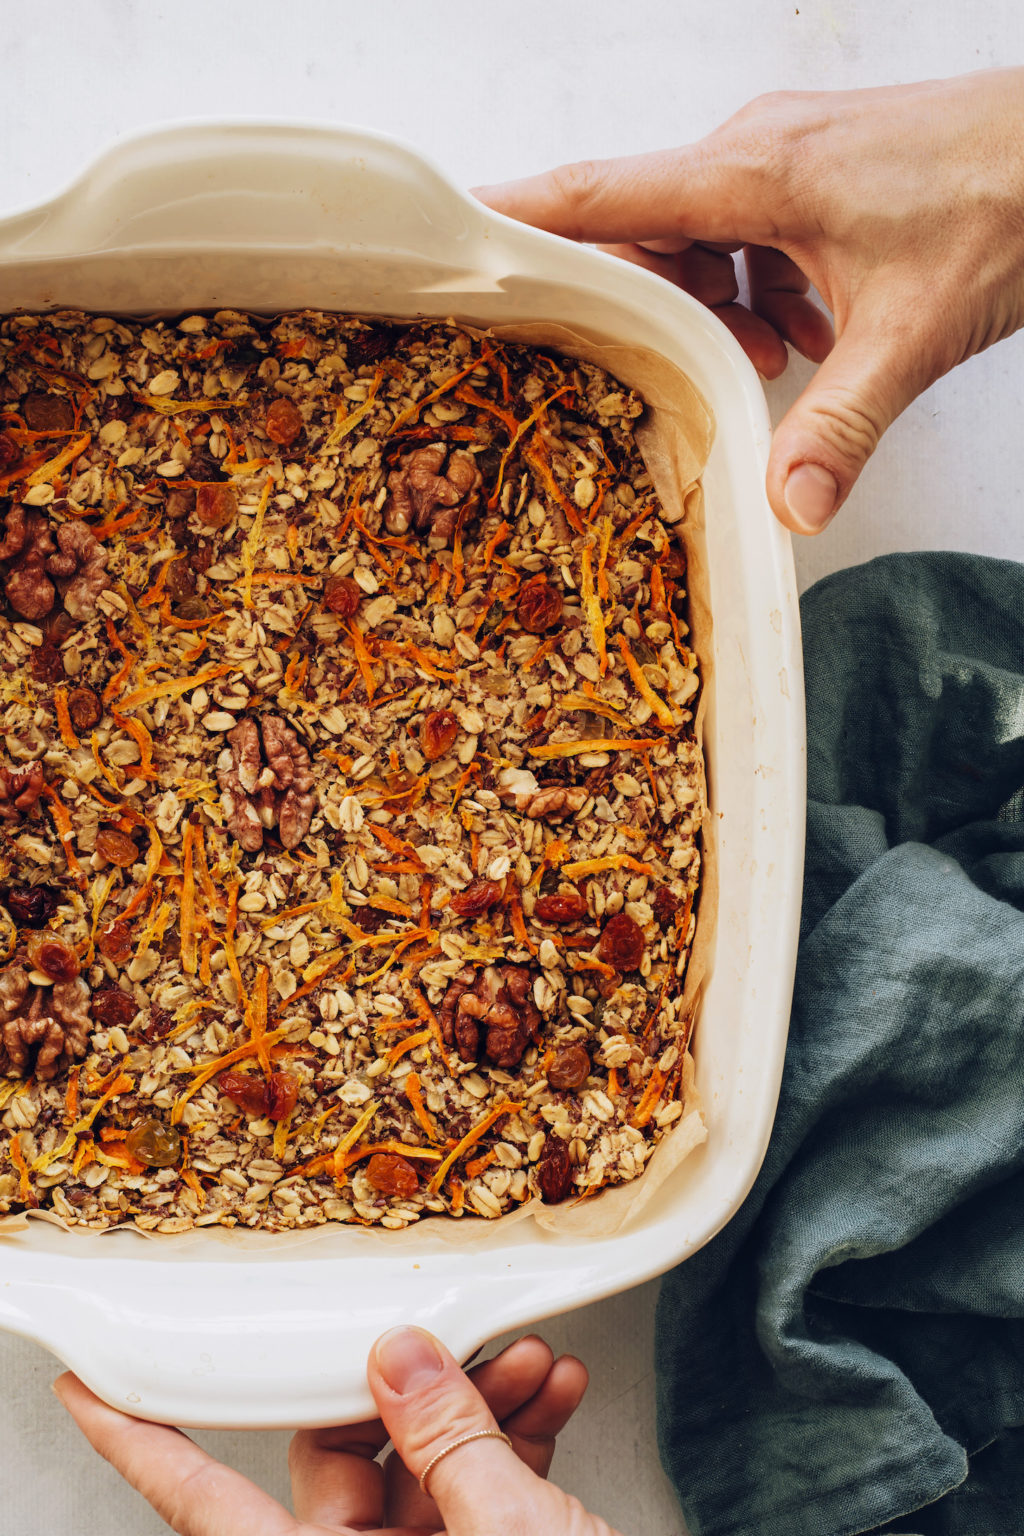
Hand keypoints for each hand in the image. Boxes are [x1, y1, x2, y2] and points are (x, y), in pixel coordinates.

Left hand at [54, 1327, 624, 1534]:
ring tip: (530, 1362)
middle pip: (342, 1462)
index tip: (91, 1390)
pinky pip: (474, 1489)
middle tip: (453, 1334)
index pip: (208, 1508)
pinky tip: (550, 1396)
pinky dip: (514, 1438)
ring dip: (482, 1403)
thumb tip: (400, 1357)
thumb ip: (451, 1444)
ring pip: (420, 1467)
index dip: (143, 1447)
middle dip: (409, 1384)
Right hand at [474, 69, 1023, 534]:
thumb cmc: (1009, 195)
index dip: (515, 215)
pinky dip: (759, 290)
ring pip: (698, 238)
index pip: (598, 192)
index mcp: (752, 173)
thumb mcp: (913, 331)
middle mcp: (754, 155)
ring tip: (763, 359)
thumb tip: (787, 507)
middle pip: (641, 229)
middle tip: (630, 368)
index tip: (448, 238)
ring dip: (712, 306)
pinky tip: (805, 335)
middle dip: (635, 303)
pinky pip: (750, 235)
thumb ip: (843, 424)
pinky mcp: (818, 175)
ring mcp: (787, 160)